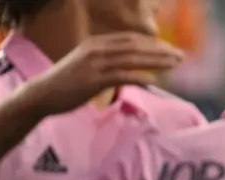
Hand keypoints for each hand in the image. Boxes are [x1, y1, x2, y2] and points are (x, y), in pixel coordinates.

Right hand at [21, 33, 182, 116]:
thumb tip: (131, 67)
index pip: (131, 39)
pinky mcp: (94, 79)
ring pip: (132, 59)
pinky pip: (122, 76)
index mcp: (96, 43)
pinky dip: (140, 77)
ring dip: (156, 61)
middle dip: (161, 50)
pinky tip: (154, 80)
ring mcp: (95, 63)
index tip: (170, 49)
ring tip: (175, 65)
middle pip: (136, 46)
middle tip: (181, 56)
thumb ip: (108, 62)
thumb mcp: (88, 64)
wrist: (43, 94)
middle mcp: (96, 49)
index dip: (153, 43)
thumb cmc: (67, 82)